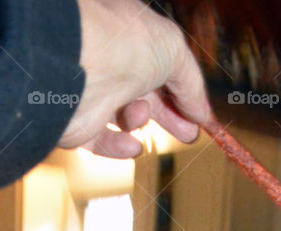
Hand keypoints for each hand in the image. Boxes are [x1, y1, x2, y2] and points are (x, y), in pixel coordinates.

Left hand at [60, 0, 210, 157]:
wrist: (80, 66)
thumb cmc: (125, 44)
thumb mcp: (174, 52)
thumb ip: (191, 84)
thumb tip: (202, 112)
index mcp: (129, 34)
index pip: (160, 64)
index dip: (182, 89)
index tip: (199, 113)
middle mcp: (110, 60)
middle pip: (146, 93)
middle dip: (169, 115)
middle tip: (188, 133)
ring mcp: (93, 90)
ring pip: (124, 116)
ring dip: (139, 119)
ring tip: (138, 116)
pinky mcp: (78, 122)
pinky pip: (102, 141)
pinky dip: (119, 146)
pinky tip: (133, 146)